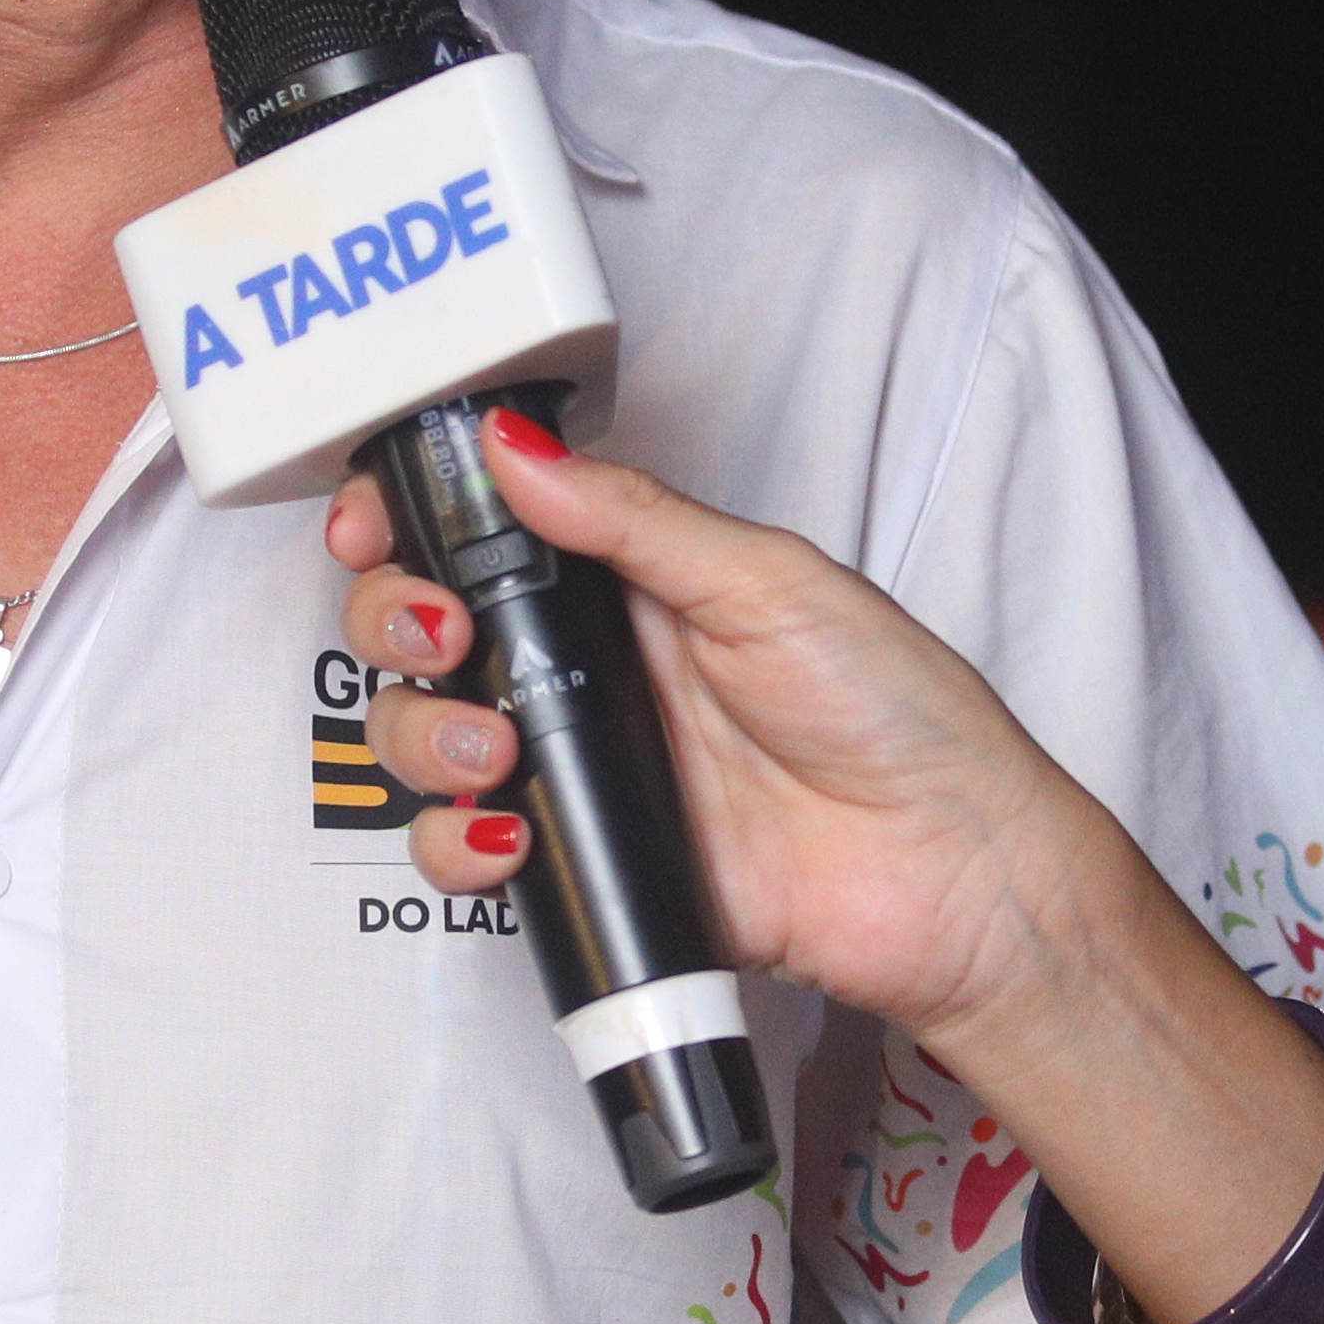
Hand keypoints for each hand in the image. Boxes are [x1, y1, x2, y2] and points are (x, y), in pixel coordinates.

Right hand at [334, 424, 1115, 1053]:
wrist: (950, 873)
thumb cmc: (896, 713)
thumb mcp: (769, 583)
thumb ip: (636, 521)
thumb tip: (513, 450)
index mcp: (631, 584)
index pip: (483, 538)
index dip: (409, 525)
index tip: (374, 523)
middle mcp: (587, 672)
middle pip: (425, 632)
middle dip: (397, 624)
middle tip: (444, 636)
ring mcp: (579, 771)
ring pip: (428, 740)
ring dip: (422, 736)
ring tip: (498, 752)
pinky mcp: (586, 866)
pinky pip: (471, 853)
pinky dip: (456, 846)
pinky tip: (507, 836)